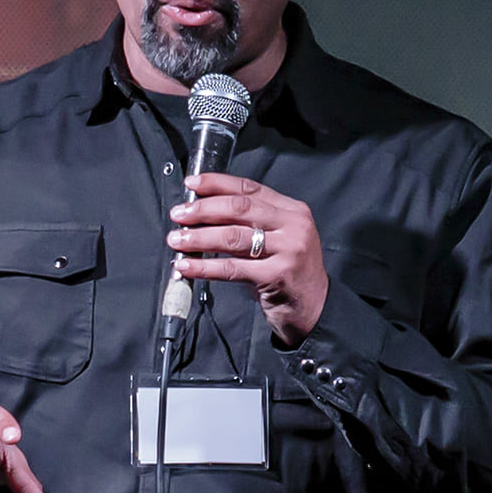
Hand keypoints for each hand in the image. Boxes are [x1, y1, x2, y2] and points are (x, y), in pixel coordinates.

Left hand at [166, 174, 328, 346]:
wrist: (314, 308)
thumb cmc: (288, 273)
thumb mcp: (277, 240)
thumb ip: (250, 224)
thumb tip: (202, 215)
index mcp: (292, 210)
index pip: (250, 188)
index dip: (217, 184)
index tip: (192, 183)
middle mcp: (293, 226)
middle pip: (240, 208)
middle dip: (203, 210)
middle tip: (178, 215)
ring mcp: (288, 250)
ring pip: (233, 237)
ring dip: (199, 237)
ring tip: (177, 240)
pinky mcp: (277, 276)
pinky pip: (232, 268)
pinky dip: (204, 266)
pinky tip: (186, 266)